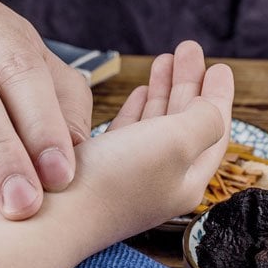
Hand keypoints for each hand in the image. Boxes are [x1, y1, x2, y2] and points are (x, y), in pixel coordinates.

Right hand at [71, 41, 233, 246]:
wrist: (47, 218)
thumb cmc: (112, 181)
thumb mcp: (175, 142)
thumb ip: (204, 121)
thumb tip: (213, 109)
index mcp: (188, 180)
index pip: (213, 130)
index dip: (218, 95)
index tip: (221, 65)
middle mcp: (162, 182)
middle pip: (186, 124)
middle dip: (190, 83)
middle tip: (188, 49)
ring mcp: (130, 179)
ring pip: (157, 125)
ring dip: (164, 90)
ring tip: (164, 59)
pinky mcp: (99, 174)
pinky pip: (129, 134)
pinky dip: (138, 109)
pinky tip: (139, 92)